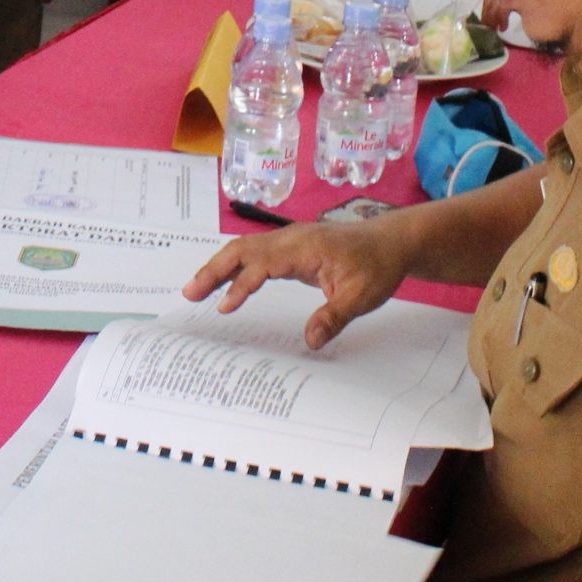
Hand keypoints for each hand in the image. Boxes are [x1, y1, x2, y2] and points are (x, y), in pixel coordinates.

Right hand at [183, 219, 408, 349]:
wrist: (392, 242)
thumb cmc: (378, 267)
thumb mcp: (362, 297)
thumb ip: (334, 317)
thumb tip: (310, 342)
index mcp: (305, 248)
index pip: (263, 264)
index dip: (241, 285)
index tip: (224, 307)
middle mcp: (291, 239)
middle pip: (242, 248)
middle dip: (213, 269)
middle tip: (189, 293)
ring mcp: (290, 240)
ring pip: (245, 248)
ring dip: (219, 266)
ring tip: (196, 289)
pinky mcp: (292, 246)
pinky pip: (256, 252)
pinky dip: (235, 265)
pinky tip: (226, 282)